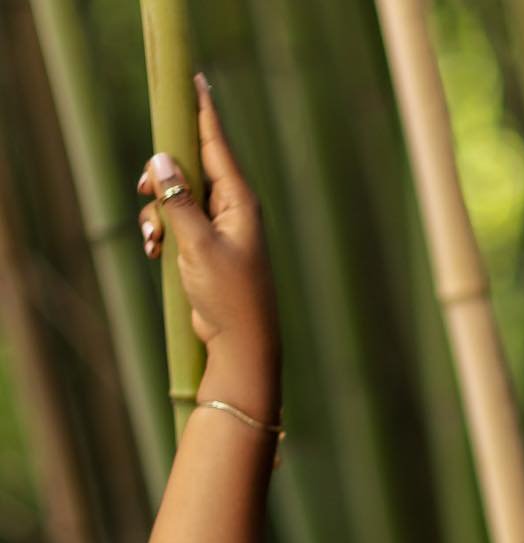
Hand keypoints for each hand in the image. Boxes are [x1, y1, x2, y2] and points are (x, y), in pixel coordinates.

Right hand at [136, 72, 279, 361]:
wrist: (241, 344)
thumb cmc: (230, 296)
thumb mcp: (197, 245)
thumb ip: (178, 200)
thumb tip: (163, 159)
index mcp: (239, 201)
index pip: (217, 145)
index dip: (202, 112)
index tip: (195, 80)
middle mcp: (232, 210)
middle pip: (189, 167)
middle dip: (161, 177)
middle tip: (144, 189)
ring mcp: (219, 230)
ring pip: (176, 198)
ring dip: (156, 213)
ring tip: (152, 239)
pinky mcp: (206, 249)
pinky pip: (176, 225)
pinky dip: (161, 233)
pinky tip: (153, 251)